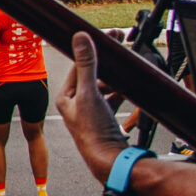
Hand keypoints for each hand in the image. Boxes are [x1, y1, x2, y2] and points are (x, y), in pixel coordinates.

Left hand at [57, 33, 130, 168]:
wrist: (109, 159)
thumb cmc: (93, 130)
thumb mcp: (90, 93)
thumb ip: (87, 64)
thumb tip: (80, 38)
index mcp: (66, 97)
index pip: (78, 66)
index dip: (93, 50)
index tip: (108, 37)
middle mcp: (75, 104)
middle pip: (92, 75)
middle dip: (106, 62)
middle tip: (120, 46)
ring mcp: (90, 111)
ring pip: (104, 86)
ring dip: (114, 78)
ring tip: (125, 69)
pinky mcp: (104, 117)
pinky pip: (113, 98)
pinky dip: (120, 92)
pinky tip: (129, 87)